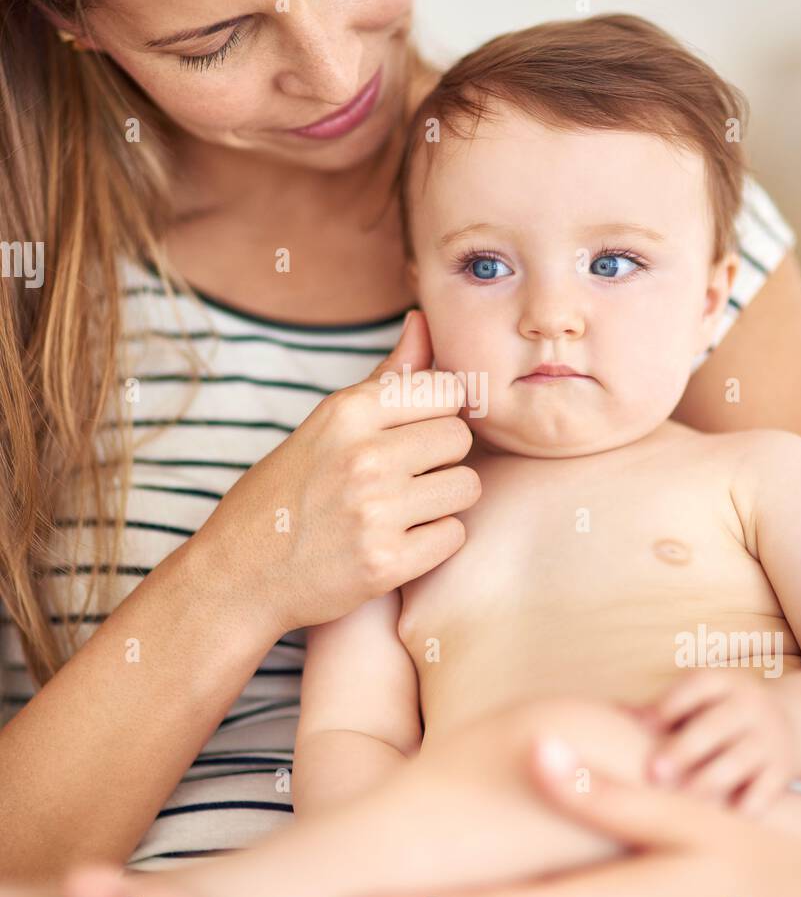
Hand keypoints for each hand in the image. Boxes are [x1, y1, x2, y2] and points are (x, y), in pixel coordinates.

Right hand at [196, 311, 480, 637]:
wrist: (237, 576)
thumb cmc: (284, 494)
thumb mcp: (325, 425)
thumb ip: (384, 380)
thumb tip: (423, 321)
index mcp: (346, 412)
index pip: (447, 390)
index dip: (440, 414)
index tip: (416, 435)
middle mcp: (363, 456)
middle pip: (461, 438)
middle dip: (443, 459)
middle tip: (408, 478)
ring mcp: (375, 511)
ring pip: (466, 487)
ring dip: (444, 501)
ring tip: (405, 510)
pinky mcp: (386, 562)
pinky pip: (454, 536)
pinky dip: (433, 542)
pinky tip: (399, 543)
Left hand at [642, 668, 800, 814]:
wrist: (788, 723)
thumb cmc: (717, 714)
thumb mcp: (695, 701)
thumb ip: (656, 710)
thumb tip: (609, 714)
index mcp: (723, 681)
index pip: (696, 687)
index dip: (669, 705)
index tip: (642, 727)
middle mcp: (750, 705)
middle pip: (717, 725)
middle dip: (685, 750)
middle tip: (654, 774)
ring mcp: (770, 737)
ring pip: (740, 758)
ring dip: (711, 779)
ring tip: (684, 801)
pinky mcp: (783, 769)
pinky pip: (766, 788)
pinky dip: (749, 804)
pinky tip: (726, 820)